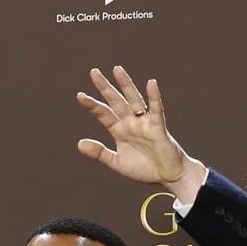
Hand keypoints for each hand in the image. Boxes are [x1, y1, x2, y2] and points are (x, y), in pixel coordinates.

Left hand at [76, 66, 201, 195]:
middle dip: (105, 87)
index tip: (80, 95)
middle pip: (116, 101)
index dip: (92, 105)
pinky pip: (156, 110)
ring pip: (134, 100)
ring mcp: (144, 123)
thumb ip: (99, 153)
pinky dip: (154, 97)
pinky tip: (151, 84)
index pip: (104, 114)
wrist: (167, 175)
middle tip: (93, 72)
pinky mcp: (158, 127)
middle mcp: (131, 122)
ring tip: (117, 70)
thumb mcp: (117, 163)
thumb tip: (79, 143)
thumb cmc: (144, 168)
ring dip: (126, 85)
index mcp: (120, 130)